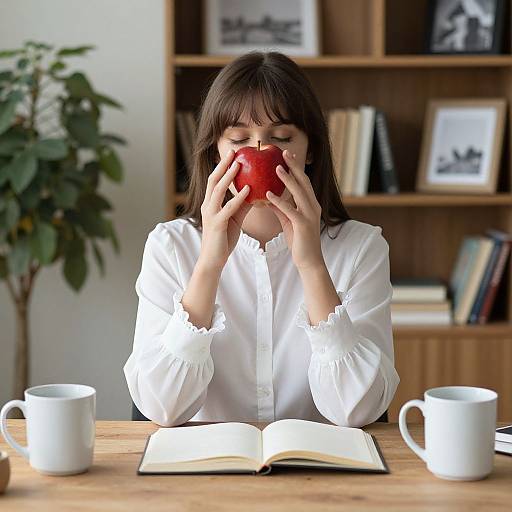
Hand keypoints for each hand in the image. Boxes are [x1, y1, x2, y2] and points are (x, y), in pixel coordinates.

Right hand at [198, 148, 251, 270]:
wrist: (213, 260)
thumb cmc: (224, 239)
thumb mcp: (234, 219)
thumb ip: (242, 205)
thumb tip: (255, 192)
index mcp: (211, 204)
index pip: (215, 180)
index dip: (222, 166)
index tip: (233, 154)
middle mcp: (208, 206)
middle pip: (213, 180)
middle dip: (223, 165)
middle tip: (234, 152)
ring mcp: (211, 214)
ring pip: (218, 191)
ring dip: (229, 177)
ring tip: (239, 165)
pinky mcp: (216, 225)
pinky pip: (227, 208)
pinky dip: (237, 198)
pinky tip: (248, 189)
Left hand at [266, 149, 323, 271]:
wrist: (308, 261)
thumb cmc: (299, 241)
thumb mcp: (288, 221)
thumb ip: (281, 208)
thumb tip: (268, 197)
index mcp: (311, 204)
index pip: (303, 182)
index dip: (296, 168)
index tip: (287, 155)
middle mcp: (313, 206)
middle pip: (303, 182)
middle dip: (294, 166)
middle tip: (284, 152)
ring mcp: (309, 215)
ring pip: (299, 192)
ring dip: (287, 179)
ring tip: (276, 167)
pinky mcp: (303, 225)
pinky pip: (290, 210)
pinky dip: (279, 201)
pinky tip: (268, 194)